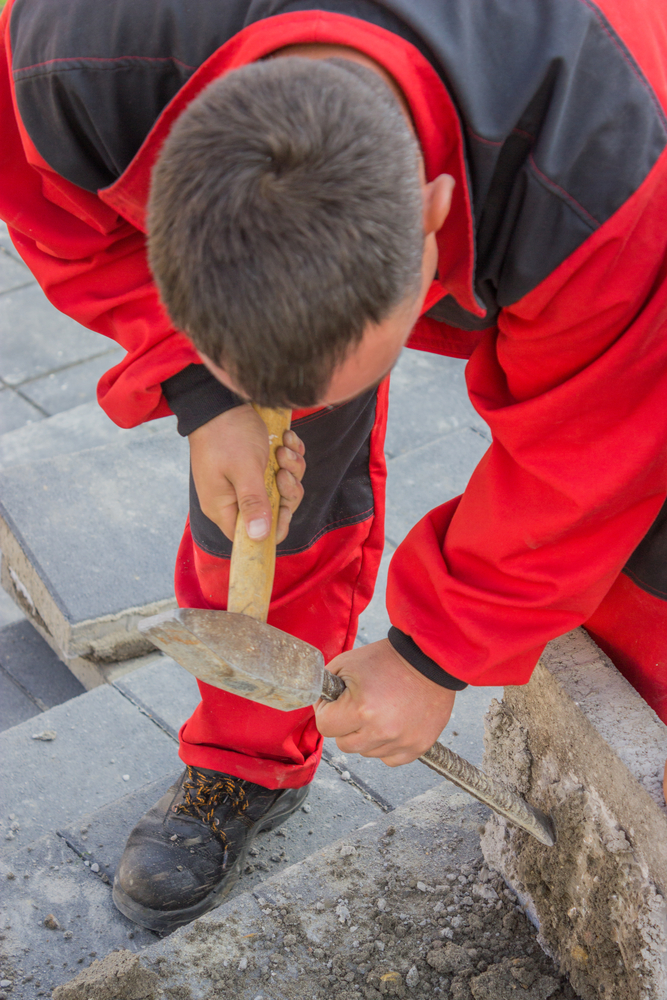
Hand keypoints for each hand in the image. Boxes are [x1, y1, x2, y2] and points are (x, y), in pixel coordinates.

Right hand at [188, 405, 305, 542]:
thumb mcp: (244, 470)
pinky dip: (289, 454)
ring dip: (290, 468)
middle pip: (274, 511)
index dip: (274, 527)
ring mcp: (246, 480)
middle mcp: (234, 498)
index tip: (285, 506)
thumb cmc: (228, 434)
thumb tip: (258, 537)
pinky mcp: (257, 464)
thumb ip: (253, 503)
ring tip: (283, 448)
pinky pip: (282, 468)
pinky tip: (286, 439)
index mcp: (224, 507)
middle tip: (282, 469)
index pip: (251, 537)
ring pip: (282, 487)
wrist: (221, 399)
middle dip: (287, 489)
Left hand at [315, 639, 455, 765]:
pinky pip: (389, 758)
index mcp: (361, 709)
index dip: (327, 712)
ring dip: (367, 736)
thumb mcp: (347, 663)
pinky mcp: (417, 747)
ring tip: (380, 711)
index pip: (325, 727)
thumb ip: (326, 685)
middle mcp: (381, 731)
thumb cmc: (388, 658)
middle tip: (358, 707)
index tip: (335, 703)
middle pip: (344, 744)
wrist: (429, 660)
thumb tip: (320, 706)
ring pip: (366, 752)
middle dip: (346, 726)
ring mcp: (401, 741)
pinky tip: (392, 724)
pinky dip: (387, 745)